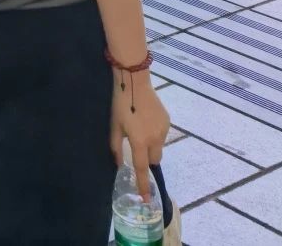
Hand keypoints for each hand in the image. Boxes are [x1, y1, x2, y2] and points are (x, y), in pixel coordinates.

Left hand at [111, 74, 168, 200]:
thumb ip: (115, 147)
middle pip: (154, 160)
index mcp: (140, 141)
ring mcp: (163, 130)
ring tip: (140, 128)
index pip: (142, 168)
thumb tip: (119, 164)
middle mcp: (155, 139)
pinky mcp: (167, 121)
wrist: (135, 81)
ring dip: (152, 145)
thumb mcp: (114, 125)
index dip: (143, 185)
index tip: (146, 199)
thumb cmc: (121, 103)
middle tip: (137, 147)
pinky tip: (146, 120)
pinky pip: (162, 135)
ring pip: (159, 147)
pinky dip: (155, 134)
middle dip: (147, 159)